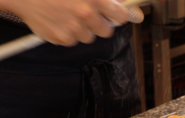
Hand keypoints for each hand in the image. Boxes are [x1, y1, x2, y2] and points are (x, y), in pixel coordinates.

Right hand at [3, 0, 128, 45]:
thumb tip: (127, 9)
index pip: (121, 16)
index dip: (119, 15)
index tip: (115, 14)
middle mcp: (85, 15)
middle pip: (106, 31)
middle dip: (100, 24)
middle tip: (89, 14)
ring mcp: (72, 29)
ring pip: (88, 37)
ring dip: (82, 29)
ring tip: (68, 14)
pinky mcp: (60, 39)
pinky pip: (71, 41)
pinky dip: (67, 33)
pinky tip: (57, 20)